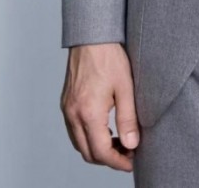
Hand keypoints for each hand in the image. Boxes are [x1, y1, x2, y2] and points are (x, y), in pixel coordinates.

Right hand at [60, 42, 139, 171]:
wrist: (91, 36)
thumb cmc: (110, 57)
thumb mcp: (126, 87)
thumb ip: (128, 118)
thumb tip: (132, 144)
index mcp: (88, 112)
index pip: (101, 152)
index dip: (117, 162)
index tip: (131, 162)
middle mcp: (73, 114)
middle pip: (88, 153)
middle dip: (108, 159)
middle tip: (128, 153)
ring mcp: (67, 109)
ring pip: (79, 144)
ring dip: (97, 149)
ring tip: (119, 142)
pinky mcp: (66, 103)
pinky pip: (74, 131)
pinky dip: (88, 137)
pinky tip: (104, 128)